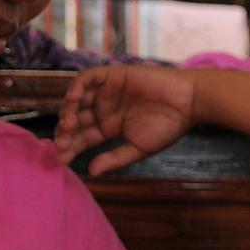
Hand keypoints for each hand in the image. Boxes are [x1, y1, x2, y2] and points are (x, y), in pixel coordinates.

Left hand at [56, 66, 197, 175]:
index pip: (81, 138)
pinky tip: (74, 98)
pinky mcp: (112, 75)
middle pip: (74, 119)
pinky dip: (78, 86)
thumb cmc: (168, 127)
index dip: (70, 148)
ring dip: (68, 110)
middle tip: (62, 143)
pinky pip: (88, 78)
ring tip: (68, 125)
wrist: (187, 103)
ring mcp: (105, 92)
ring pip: (77, 99)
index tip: (62, 159)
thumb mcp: (138, 148)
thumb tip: (90, 173)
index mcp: (107, 128)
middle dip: (65, 132)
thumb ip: (114, 158)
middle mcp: (102, 109)